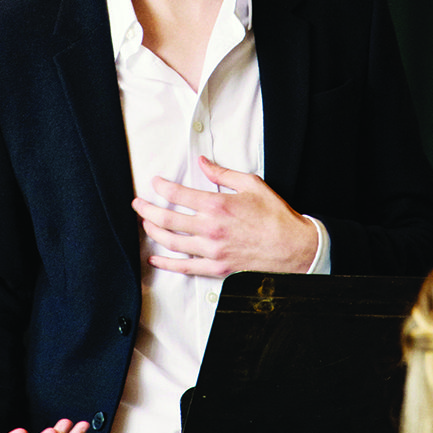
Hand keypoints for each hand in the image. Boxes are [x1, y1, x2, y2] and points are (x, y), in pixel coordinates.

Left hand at [132, 155, 317, 277]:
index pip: (178, 195)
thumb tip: (203, 163)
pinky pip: (184, 267)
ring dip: (153, 232)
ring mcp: (211, 251)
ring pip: (171, 242)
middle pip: (167, 219)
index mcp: (217, 205)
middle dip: (147, 209)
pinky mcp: (216, 268)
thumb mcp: (252, 184)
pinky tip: (155, 257)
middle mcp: (210, 229)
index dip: (161, 187)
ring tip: (144, 223)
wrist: (294, 248)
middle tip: (137, 203)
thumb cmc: (275, 216)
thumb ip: (223, 173)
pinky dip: (166, 263)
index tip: (155, 183)